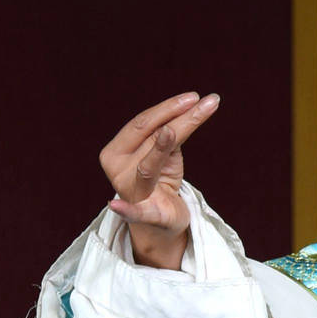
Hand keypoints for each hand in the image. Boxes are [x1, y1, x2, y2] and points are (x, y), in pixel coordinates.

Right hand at [100, 92, 220, 269]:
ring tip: (171, 132)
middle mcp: (117, 167)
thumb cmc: (162, 179)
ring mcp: (128, 190)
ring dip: (163, 145)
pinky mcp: (143, 215)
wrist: (161, 220)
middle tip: (200, 102)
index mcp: (117, 149)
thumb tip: (194, 103)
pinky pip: (135, 212)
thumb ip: (174, 131)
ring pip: (150, 163)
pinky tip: (116, 206)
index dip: (168, 108)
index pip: (143, 122)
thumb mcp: (167, 152)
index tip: (194, 97)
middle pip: (147, 135)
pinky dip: (126, 210)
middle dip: (174, 117)